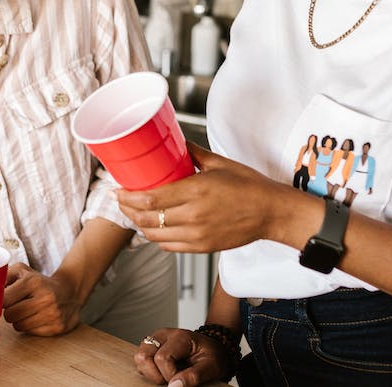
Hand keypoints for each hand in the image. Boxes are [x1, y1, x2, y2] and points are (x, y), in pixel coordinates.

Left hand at [2, 263, 81, 335]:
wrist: (70, 291)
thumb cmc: (39, 281)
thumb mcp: (22, 271)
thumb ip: (1, 275)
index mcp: (34, 282)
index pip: (4, 300)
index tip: (0, 300)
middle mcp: (45, 298)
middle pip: (9, 315)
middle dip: (9, 311)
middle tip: (17, 304)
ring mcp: (53, 314)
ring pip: (18, 326)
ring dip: (19, 320)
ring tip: (27, 310)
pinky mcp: (57, 328)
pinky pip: (30, 333)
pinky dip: (30, 326)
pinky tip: (37, 317)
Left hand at [117, 142, 294, 252]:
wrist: (272, 212)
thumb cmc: (250, 186)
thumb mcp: (220, 164)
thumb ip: (194, 154)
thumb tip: (177, 145)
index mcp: (196, 191)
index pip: (150, 199)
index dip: (128, 197)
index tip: (119, 190)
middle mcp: (193, 216)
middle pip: (147, 219)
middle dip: (128, 211)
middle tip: (122, 201)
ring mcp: (197, 235)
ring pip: (155, 235)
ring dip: (139, 225)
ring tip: (135, 214)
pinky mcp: (202, 247)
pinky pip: (170, 246)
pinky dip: (157, 237)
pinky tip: (156, 228)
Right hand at [134, 328, 232, 386]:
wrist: (213, 349)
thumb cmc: (212, 356)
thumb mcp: (211, 367)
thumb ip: (194, 376)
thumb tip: (174, 386)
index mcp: (180, 337)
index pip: (162, 358)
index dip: (169, 376)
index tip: (180, 381)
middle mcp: (163, 335)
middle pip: (143, 356)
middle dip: (154, 375)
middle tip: (170, 379)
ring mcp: (155, 340)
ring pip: (139, 358)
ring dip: (150, 372)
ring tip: (166, 376)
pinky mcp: (151, 347)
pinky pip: (141, 361)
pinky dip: (149, 371)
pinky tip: (163, 372)